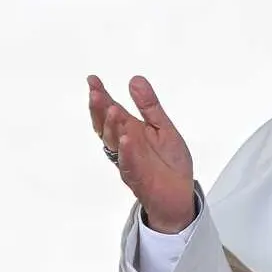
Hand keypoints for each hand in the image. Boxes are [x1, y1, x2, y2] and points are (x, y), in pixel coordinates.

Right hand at [88, 74, 195, 232]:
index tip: (93, 80)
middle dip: (100, 109)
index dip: (101, 95)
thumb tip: (135, 79)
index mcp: (130, 130)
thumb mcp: (162, 126)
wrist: (179, 192)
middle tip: (96, 93)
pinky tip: (126, 139)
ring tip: (113, 109)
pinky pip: (129, 163)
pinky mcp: (138, 176)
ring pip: (115, 143)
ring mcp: (128, 160)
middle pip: (107, 125)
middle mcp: (124, 145)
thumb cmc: (169, 161)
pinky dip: (127, 151)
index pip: (111, 110)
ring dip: (112, 126)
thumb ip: (149, 105)